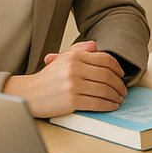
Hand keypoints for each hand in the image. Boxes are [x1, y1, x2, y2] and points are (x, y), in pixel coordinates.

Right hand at [3, 40, 127, 116]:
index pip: (105, 60)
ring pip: (104, 90)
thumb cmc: (48, 78)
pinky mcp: (72, 100)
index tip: (121, 75)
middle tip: (123, 90)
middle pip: (107, 75)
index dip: (117, 68)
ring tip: (119, 99)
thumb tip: (96, 46)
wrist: (28, 94)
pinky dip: (108, 105)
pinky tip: (112, 106)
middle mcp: (74, 68)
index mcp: (74, 56)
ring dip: (116, 96)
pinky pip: (97, 103)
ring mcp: (73, 84)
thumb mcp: (62, 59)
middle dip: (119, 85)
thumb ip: (80, 50)